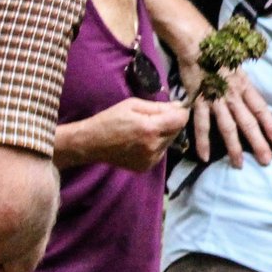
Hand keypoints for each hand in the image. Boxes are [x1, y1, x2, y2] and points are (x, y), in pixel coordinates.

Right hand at [63, 98, 188, 170]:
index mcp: (150, 129)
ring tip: (145, 129)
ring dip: (163, 134)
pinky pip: (160, 152)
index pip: (181, 120)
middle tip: (154, 117)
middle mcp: (153, 147)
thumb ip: (158, 106)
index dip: (180, 111)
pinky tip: (142, 140)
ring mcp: (151, 159)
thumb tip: (179, 106)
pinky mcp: (147, 167)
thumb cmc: (110, 119)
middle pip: (176, 131)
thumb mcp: (132, 105)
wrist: (91, 144)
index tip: (173, 108)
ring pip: (169, 142)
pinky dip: (156, 144)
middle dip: (170, 122)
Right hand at [194, 66, 271, 167]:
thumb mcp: (238, 69)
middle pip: (247, 121)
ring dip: (233, 147)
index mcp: (244, 86)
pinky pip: (200, 125)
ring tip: (239, 164)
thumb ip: (244, 88)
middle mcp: (232, 95)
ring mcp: (215, 100)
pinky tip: (204, 157)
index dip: (270, 124)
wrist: (196, 44)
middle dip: (257, 142)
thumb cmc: (219, 56)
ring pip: (227, 127)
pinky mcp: (198, 102)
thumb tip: (253, 103)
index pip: (260, 108)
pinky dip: (202, 141)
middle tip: (266, 160)